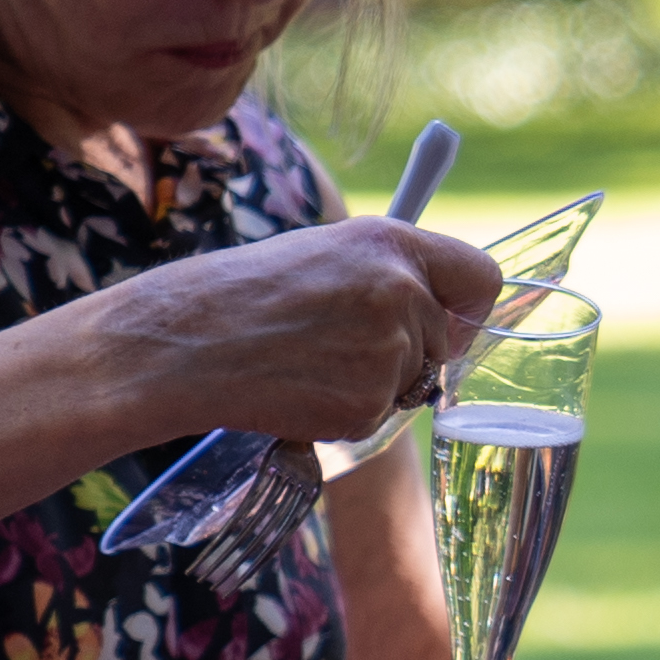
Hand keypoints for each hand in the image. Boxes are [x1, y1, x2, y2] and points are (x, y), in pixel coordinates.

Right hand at [89, 218, 502, 445]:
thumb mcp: (322, 255)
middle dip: (404, 353)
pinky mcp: (369, 401)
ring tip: (302, 361)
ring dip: (368, 384)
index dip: (468, 308)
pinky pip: (376, 416)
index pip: (481, 277)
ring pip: (410, 382)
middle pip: (442, 341)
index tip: (449, 324)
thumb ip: (385, 275)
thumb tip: (438, 307)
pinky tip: (295, 389)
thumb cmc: (238, 296)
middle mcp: (403, 292)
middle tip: (334, 348)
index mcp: (392, 243)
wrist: (178, 343)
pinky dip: (342, 413)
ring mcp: (390, 349)